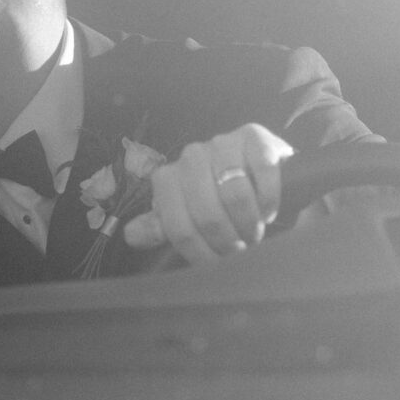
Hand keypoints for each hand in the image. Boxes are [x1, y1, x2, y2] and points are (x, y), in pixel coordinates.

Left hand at [121, 124, 293, 263]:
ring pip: (233, 192)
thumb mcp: (187, 216)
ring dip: (249, 221)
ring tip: (255, 232)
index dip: (201, 252)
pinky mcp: (254, 137)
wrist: (258, 172)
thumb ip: (161, 226)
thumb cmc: (218, 200)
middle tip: (242, 249)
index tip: (218, 262)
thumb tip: (131, 235)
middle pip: (206, 212)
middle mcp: (191, 156)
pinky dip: (268, 198)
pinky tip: (269, 210)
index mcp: (168, 178)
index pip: (178, 227)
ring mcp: (222, 143)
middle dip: (227, 240)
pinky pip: (262, 170)